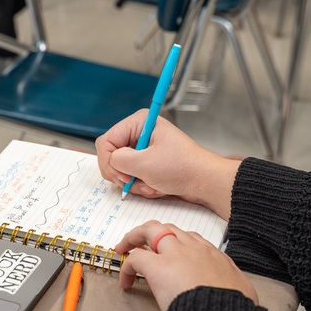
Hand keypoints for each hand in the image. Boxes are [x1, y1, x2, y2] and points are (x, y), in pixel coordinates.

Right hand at [96, 110, 240, 215]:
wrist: (204, 182)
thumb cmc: (183, 168)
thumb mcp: (145, 164)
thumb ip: (119, 161)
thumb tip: (111, 162)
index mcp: (139, 123)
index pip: (106, 141)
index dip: (110, 162)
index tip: (122, 176)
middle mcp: (139, 132)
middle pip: (111, 156)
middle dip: (123, 174)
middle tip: (134, 182)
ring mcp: (142, 149)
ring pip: (121, 169)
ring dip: (134, 183)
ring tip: (151, 186)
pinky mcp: (147, 162)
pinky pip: (132, 176)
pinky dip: (141, 185)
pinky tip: (155, 187)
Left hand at [116, 221, 257, 310]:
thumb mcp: (241, 292)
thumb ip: (232, 287)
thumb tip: (234, 294)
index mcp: (214, 256)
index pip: (191, 239)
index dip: (175, 243)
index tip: (169, 252)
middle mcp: (195, 249)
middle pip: (168, 228)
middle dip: (151, 232)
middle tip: (140, 241)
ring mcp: (176, 254)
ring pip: (151, 230)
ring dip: (135, 238)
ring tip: (125, 249)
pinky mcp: (158, 267)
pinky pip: (136, 258)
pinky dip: (127, 267)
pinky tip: (125, 279)